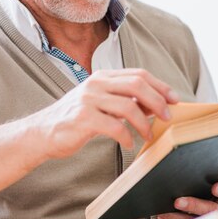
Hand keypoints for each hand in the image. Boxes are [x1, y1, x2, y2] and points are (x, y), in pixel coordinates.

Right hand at [28, 68, 177, 161]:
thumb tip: (155, 105)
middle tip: (168, 117)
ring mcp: (88, 100)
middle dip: (158, 101)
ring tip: (149, 135)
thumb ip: (124, 101)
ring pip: (128, 106)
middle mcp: (96, 83)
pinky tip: (129, 143)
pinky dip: (127, 136)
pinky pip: (115, 126)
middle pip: (137, 85)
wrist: (42, 132)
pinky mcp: (83, 118)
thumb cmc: (75, 120)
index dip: (160, 86)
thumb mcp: (101, 104)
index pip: (139, 74)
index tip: (175, 99)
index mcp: (102, 76)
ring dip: (145, 123)